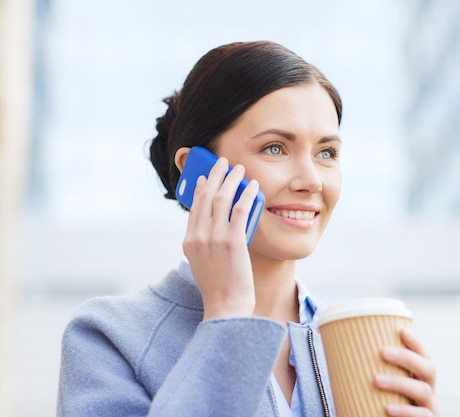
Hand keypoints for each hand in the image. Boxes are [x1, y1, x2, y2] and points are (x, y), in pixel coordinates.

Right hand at [182, 157, 259, 319]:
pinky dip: (247, 195)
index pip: (194, 208)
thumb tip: (218, 228)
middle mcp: (198, 237)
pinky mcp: (232, 241)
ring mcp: (214, 238)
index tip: (206, 177)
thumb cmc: (220, 289)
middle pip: (205, 197)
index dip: (201, 189)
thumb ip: (207, 245)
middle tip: (223, 163)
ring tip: (239, 169)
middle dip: (214, 176)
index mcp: (189, 242)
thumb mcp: (205, 264)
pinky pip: (240, 209)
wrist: (226, 308)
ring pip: (221, 199)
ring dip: (231, 180)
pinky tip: (254, 186)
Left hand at [374, 328, 438, 416]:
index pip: (424, 357)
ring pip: (424, 391)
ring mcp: (430, 410)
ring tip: (376, 380)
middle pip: (429, 369)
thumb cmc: (381, 411)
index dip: (416, 343)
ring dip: (400, 382)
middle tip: (382, 352)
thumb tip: (339, 353)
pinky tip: (388, 409)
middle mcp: (428, 393)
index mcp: (419, 380)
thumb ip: (372, 376)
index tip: (401, 331)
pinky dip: (406, 412)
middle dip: (407, 357)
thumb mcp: (381, 392)